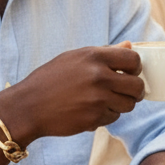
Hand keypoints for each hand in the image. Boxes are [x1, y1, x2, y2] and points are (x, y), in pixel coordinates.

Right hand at [0, 44, 143, 141]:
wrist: (28, 106)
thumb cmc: (50, 80)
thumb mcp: (74, 58)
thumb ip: (104, 52)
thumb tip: (129, 45)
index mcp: (94, 56)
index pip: (133, 59)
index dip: (136, 68)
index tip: (131, 73)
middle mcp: (99, 76)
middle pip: (136, 86)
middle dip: (135, 91)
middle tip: (127, 92)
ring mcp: (97, 99)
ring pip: (128, 104)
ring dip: (121, 105)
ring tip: (105, 101)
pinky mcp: (94, 118)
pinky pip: (113, 117)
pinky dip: (106, 116)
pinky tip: (90, 111)